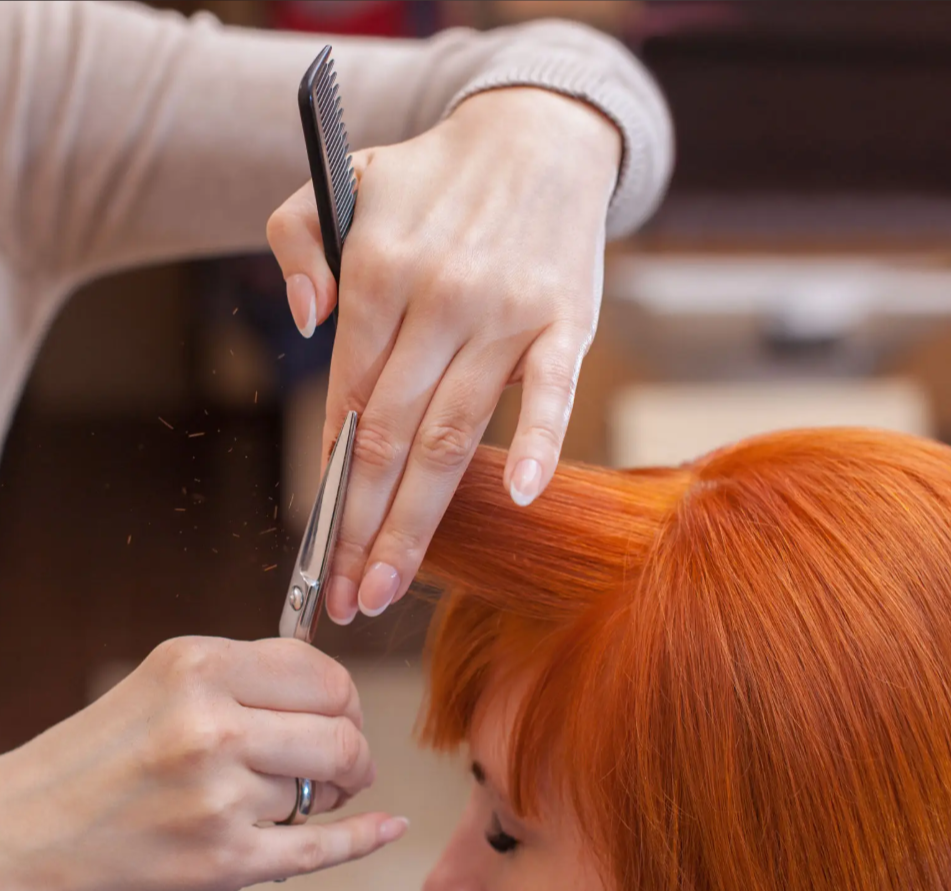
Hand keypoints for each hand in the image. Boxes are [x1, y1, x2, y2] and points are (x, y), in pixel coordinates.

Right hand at [0, 636, 405, 890]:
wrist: (24, 834)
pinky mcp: (221, 862)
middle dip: (353, 748)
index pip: (324, 674)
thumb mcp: (167, 679)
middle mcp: (211, 727)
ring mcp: (218, 798)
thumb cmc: (100, 752)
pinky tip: (384, 826)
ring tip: (299, 793)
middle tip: (342, 759)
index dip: (345, 696)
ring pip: (323, 789)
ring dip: (326, 793)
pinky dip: (363, 838)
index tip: (342, 710)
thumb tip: (333, 690)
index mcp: (200, 667)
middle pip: (341, 733)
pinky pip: (319, 850)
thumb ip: (250, 675)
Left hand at [267, 87, 620, 624]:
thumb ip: (297, 243)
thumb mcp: (342, 182)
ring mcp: (505, 313)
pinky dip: (535, 442)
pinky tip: (520, 497)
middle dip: (360, 528)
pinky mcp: (565, 320)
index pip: (344, 401)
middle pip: (389, 436)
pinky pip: (551, 392)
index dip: (328, 481)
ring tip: (386, 584)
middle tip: (342, 597)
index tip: (316, 544)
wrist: (539, 135)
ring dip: (415, 519)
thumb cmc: (435, 175)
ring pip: (450, 433)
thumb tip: (307, 323)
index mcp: (378, 270)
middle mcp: (437, 297)